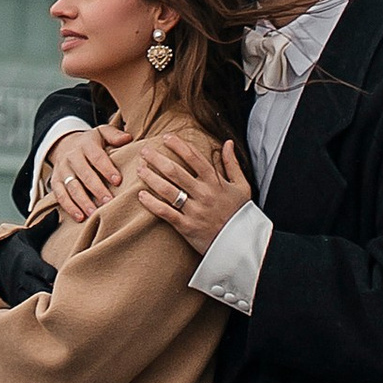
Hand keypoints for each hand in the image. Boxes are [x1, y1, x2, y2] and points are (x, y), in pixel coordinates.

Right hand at [46, 124, 129, 224]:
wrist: (64, 144)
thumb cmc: (90, 143)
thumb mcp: (101, 133)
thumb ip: (114, 135)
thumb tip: (128, 138)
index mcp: (85, 144)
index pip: (96, 157)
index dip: (106, 168)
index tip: (117, 181)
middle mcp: (72, 157)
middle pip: (84, 174)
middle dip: (97, 188)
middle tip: (109, 201)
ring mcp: (62, 170)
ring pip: (72, 187)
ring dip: (83, 201)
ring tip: (95, 213)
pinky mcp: (55, 181)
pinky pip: (60, 195)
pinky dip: (69, 207)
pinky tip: (80, 217)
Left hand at [130, 126, 252, 254]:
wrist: (240, 245)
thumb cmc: (240, 214)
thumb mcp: (242, 186)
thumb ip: (232, 164)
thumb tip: (228, 143)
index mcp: (216, 183)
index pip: (194, 158)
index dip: (178, 145)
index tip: (166, 137)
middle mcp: (203, 194)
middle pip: (175, 171)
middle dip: (157, 158)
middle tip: (144, 150)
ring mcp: (194, 211)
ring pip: (167, 190)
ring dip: (151, 177)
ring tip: (140, 168)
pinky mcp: (186, 227)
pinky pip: (165, 212)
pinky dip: (151, 203)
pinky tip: (141, 195)